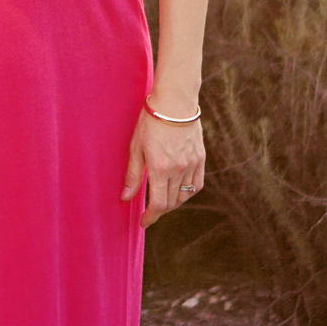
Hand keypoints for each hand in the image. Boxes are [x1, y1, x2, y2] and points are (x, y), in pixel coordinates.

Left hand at [122, 107, 204, 227]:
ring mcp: (191, 164)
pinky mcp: (200, 158)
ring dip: (172, 203)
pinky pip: (196, 184)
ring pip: (184, 196)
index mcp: (160, 168)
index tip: (143, 222)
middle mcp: (178, 170)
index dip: (150, 217)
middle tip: (149, 212)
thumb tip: (126, 198)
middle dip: (159, 211)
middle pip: (171, 203)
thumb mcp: (136, 148)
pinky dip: (188, 193)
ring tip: (162, 201)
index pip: (158, 204)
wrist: (175, 102)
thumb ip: (133, 175)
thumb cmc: (151, 122)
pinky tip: (179, 192)